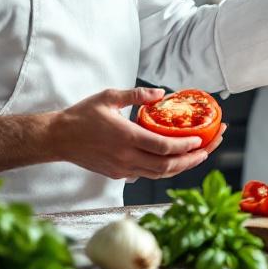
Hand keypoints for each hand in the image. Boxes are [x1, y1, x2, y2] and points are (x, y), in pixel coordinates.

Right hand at [49, 87, 225, 180]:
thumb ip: (137, 95)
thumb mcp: (109, 96)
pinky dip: (164, 170)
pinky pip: (147, 175)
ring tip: (199, 156)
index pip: (164, 147)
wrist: (57, 138)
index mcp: (126, 137)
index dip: (186, 146)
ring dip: (181, 167)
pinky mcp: (117, 174)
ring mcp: (122, 169)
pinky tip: (175, 160)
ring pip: (159, 175)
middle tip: (210, 149)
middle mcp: (126, 157)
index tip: (202, 140)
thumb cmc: (82, 115)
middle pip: (167, 166)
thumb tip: (162, 93)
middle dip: (192, 159)